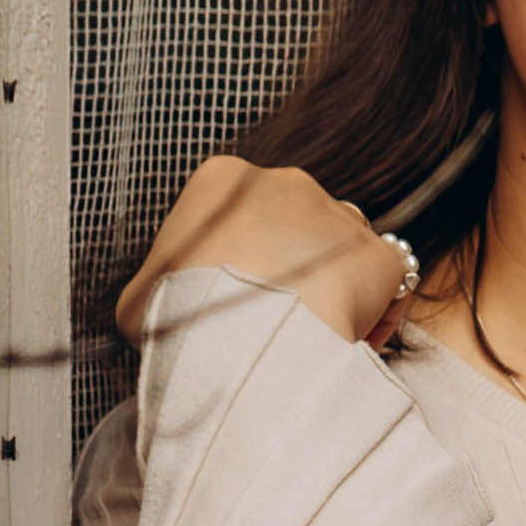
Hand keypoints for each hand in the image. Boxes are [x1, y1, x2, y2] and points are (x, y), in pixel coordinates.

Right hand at [114, 155, 412, 351]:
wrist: (237, 345)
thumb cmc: (181, 319)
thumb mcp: (141, 299)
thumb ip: (159, 288)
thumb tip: (159, 307)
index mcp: (222, 180)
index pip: (244, 213)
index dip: (247, 262)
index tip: (243, 300)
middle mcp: (283, 182)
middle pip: (297, 225)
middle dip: (294, 271)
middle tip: (281, 323)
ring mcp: (335, 213)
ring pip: (342, 250)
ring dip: (335, 288)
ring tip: (317, 337)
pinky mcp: (375, 253)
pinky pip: (384, 283)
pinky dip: (375, 313)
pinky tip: (352, 343)